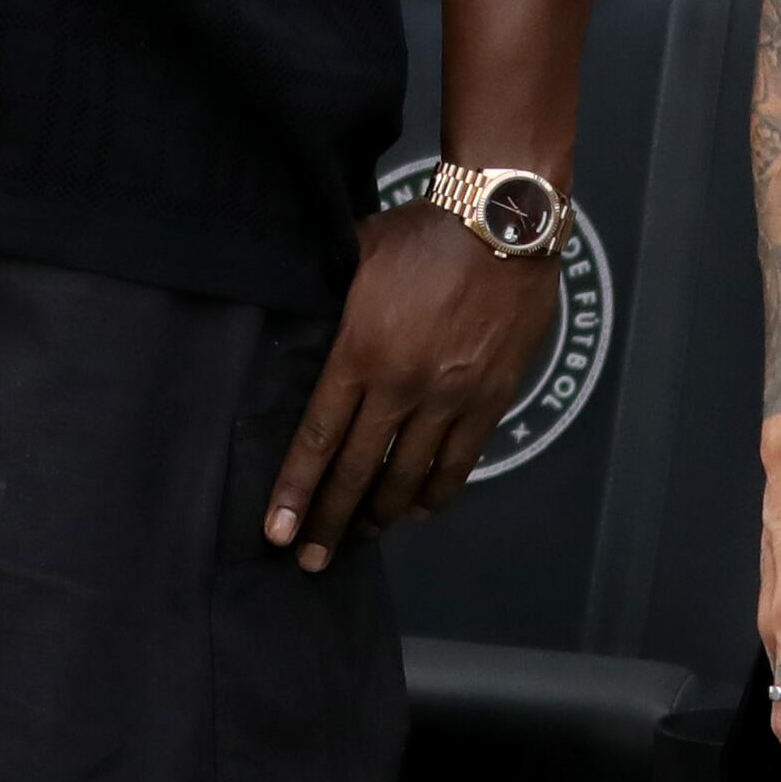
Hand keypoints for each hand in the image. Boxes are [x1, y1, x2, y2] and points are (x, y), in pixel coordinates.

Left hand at [260, 200, 565, 570]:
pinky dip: (435, 494)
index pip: (318, 438)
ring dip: (380, 514)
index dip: (296, 491)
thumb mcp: (358, 255)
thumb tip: (303, 308)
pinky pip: (458, 464)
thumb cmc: (424, 230)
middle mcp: (402, 386)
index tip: (277, 531)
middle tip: (310, 560)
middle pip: (357, 472)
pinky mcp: (489, 400)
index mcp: (360, 352)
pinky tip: (417, 509)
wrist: (503, 221)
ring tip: (359, 536)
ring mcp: (449, 399)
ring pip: (408, 478)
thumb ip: (330, 296)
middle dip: (330, 522)